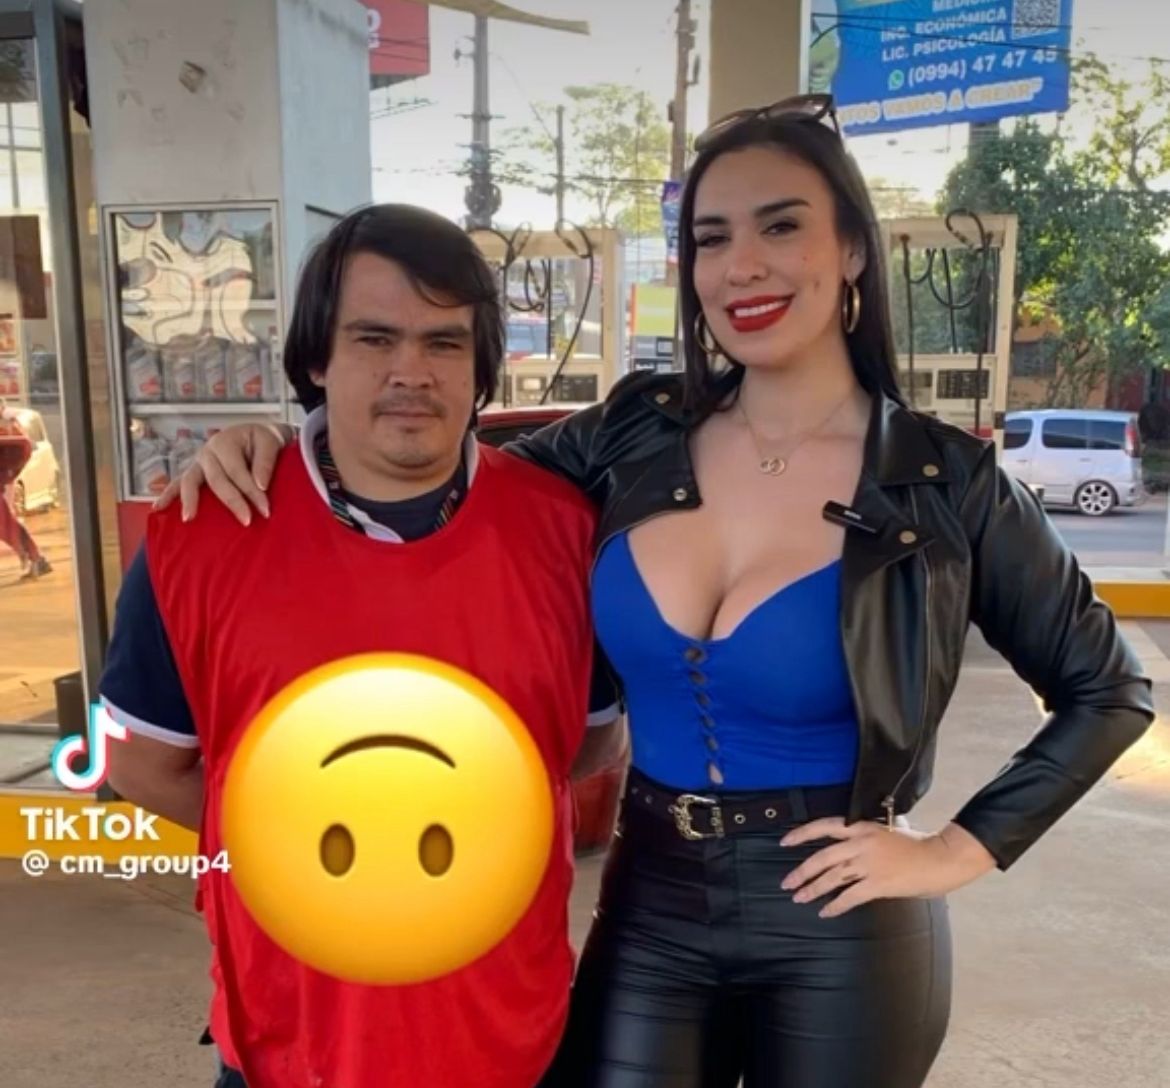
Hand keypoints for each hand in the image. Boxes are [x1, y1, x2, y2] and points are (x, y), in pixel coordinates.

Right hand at [153, 423, 290, 525]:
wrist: (254, 436)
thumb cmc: (261, 440)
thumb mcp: (269, 442)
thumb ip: (265, 462)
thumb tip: (260, 485)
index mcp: (224, 442)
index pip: (237, 471)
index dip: (252, 491)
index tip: (266, 510)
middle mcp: (206, 452)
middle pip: (216, 480)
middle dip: (232, 501)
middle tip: (247, 520)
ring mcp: (197, 463)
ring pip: (189, 482)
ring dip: (189, 500)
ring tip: (188, 519)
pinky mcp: (194, 473)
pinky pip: (178, 484)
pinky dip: (168, 495)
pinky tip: (157, 508)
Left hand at [780, 818, 996, 917]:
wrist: (940, 858)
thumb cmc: (917, 845)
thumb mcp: (887, 831)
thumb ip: (866, 837)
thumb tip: (849, 847)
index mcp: (862, 827)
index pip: (824, 826)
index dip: (802, 834)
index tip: (785, 842)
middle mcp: (861, 843)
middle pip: (822, 857)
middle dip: (802, 871)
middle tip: (787, 883)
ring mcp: (868, 864)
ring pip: (832, 878)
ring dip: (813, 889)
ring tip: (799, 898)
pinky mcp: (878, 884)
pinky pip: (849, 897)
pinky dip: (835, 905)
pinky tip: (824, 912)